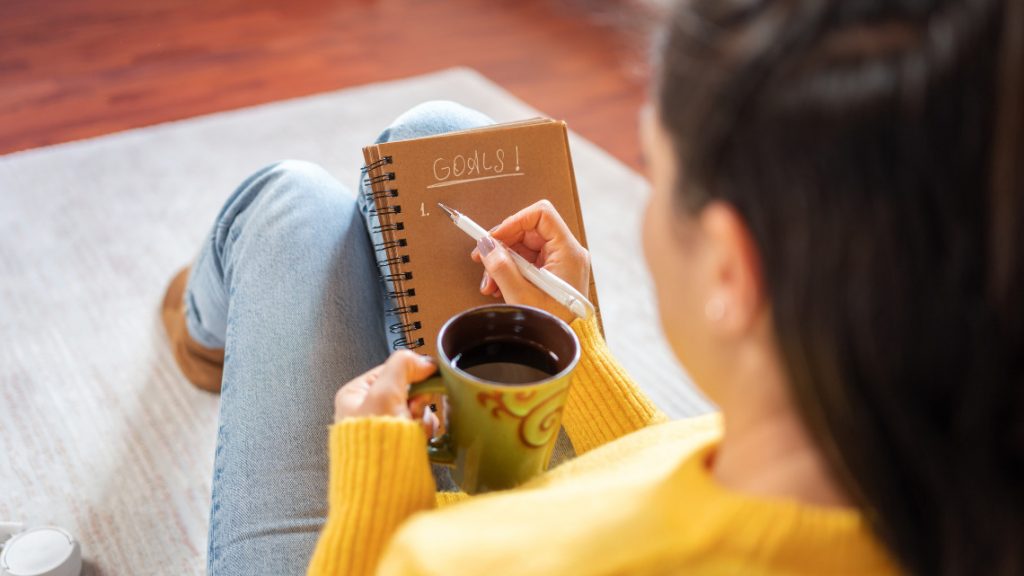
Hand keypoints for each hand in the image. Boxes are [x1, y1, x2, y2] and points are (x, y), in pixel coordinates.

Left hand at [334, 350, 440, 436]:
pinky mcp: (395, 445)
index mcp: (354, 394)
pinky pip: (418, 428)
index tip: (422, 385)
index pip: (392, 370)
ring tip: (415, 431)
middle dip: (417, 402)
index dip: (411, 376)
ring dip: (422, 418)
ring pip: (416, 410)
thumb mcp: (384, 394)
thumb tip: (424, 361)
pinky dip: (424, 433)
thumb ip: (402, 366)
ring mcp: (381, 429)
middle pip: (407, 390)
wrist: (379, 488)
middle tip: (412, 412)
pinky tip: (419, 441)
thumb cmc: (372, 445)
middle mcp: (365, 410)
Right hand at [471, 199, 590, 323]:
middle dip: (502, 246)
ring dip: (502, 262)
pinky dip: (509, 271)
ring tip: (489, 284)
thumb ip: (501, 268)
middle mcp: (567, 253)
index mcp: (568, 253)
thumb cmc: (550, 325)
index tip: (494, 237)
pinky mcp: (551, 272)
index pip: (541, 215)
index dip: (514, 221)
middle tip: (481, 259)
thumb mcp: (521, 296)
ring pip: (523, 247)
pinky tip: (498, 287)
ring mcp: (559, 262)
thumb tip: (485, 245)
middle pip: (528, 231)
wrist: (561, 347)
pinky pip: (526, 261)